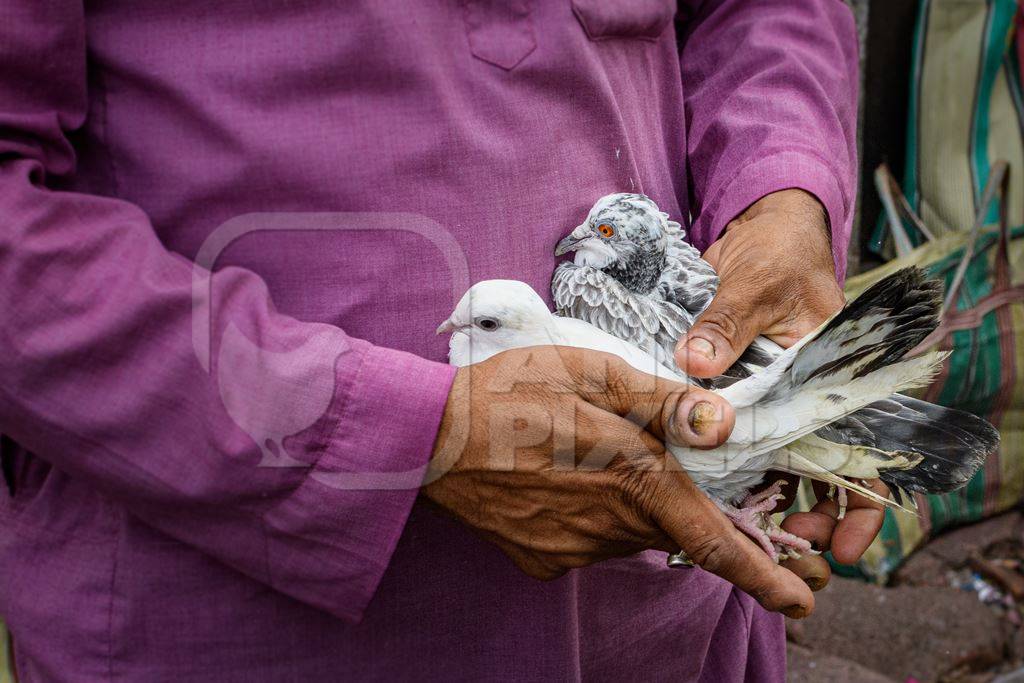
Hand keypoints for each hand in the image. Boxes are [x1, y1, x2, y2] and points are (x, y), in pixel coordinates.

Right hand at [424, 345, 815, 617]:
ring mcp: (573, 551)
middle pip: (667, 523)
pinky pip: (587, 541)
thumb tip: (722, 423)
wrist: (427, 437)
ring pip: (627, 530)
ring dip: (623, 500)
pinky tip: (551, 480)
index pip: (713, 541)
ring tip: (575, 455)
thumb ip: (661, 401)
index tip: (802, 601)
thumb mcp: (591, 371)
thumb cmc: (510, 391)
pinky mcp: (543, 561)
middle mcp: (608, 527)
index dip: (765, 577)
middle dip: (671, 501)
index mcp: (631, 477)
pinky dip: (586, 513)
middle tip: (629, 458)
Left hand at [675, 189, 884, 588]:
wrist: (757, 229)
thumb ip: (727, 325)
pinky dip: (724, 460)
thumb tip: (693, 362)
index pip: (863, 452)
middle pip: (818, 470)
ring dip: (764, 496)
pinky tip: (708, 491)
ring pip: (774, 460)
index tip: (842, 546)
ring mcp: (771, 395)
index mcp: (834, 376)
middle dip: (808, 516)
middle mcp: (806, 394)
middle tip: (785, 547)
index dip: (859, 505)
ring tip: (748, 534)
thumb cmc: (778, 251)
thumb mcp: (756, 284)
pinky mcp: (735, 390)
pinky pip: (732, 434)